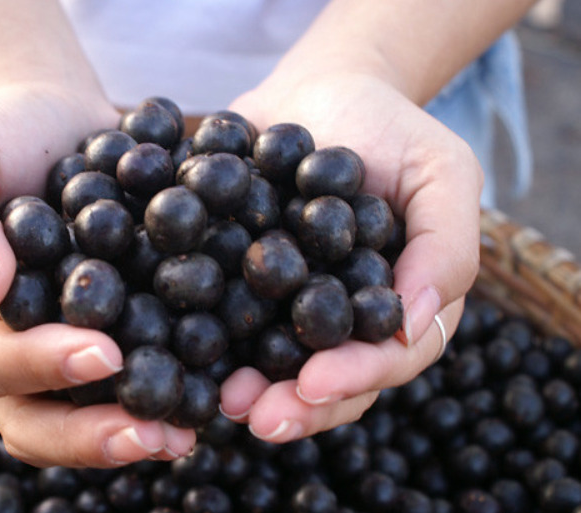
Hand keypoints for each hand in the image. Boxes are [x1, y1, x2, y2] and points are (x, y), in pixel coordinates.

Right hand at [0, 85, 195, 466]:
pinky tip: (217, 388)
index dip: (40, 368)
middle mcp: (12, 349)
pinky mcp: (119, 331)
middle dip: (92, 434)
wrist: (58, 122)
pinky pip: (141, 368)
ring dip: (138, 427)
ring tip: (188, 435)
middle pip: (38, 417)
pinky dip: (176, 384)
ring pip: (90, 410)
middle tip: (153, 433)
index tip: (102, 354)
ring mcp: (67, 346)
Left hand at [220, 72, 481, 441]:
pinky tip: (172, 349)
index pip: (386, 358)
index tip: (314, 384)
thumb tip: (414, 322)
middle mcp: (338, 320)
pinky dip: (198, 337)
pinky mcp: (235, 283)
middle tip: (254, 417)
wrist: (317, 92)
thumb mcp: (442, 172)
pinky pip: (217, 318)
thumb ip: (445, 246)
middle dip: (293, 406)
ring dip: (244, 388)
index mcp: (394, 307)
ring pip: (268, 364)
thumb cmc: (390, 129)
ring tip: (216, 399)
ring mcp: (283, 308)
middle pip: (322, 380)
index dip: (354, 377)